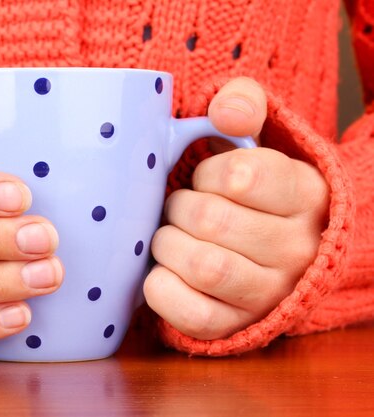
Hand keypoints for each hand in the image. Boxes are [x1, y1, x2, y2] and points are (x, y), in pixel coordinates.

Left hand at [143, 77, 328, 339]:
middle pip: (211, 220)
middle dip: (178, 208)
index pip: (241, 175)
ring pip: (203, 266)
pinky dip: (162, 288)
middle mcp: (296, 249)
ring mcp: (268, 294)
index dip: (207, 173)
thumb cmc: (252, 194)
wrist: (274, 256)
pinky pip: (191, 313)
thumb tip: (226, 109)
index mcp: (305, 195)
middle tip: (178, 209)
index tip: (205, 178)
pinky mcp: (235, 326)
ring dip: (168, 244)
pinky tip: (164, 271)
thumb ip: (243, 106)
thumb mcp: (256, 141)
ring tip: (170, 237)